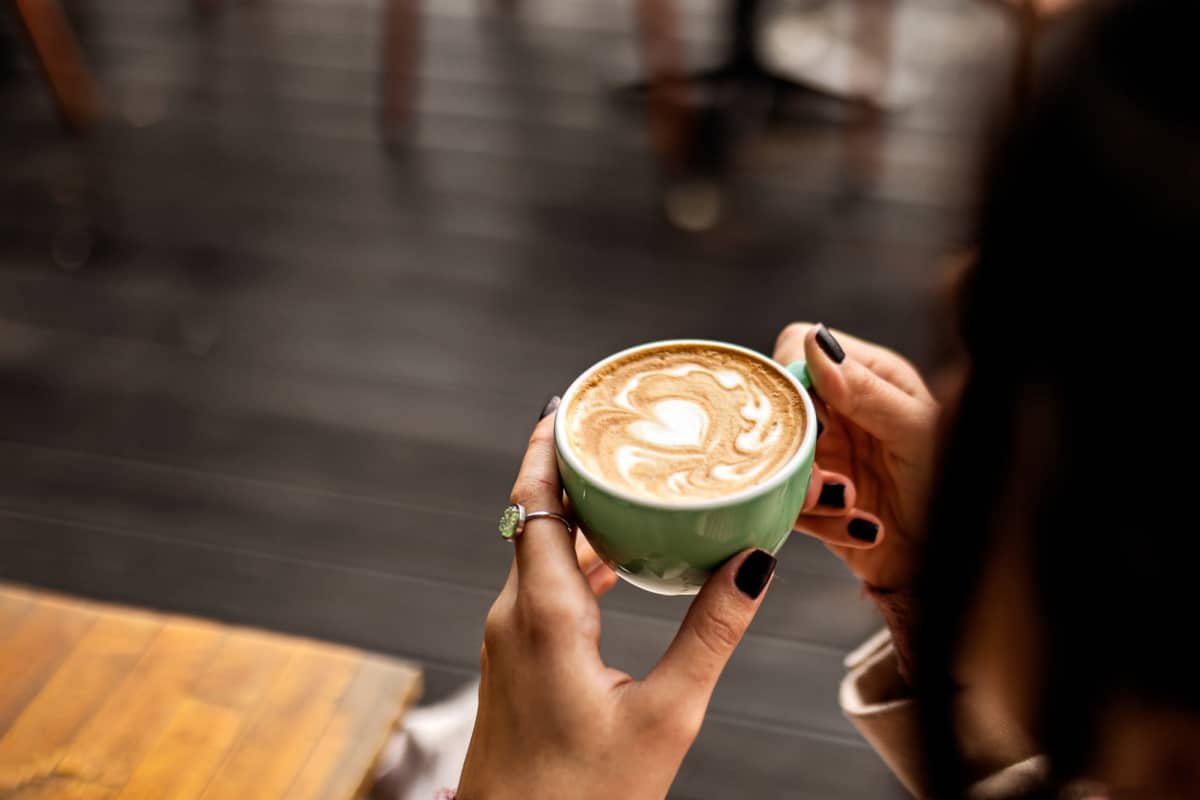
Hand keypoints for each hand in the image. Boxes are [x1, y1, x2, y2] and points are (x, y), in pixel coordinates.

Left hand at [457, 414, 775, 799]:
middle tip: (620, 430)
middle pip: (536, 515)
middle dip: (573, 467)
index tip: (570, 401)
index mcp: (543, 615)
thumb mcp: (666, 716)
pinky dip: (578, 560)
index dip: (547, 445)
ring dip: (579, 516)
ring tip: (630, 482)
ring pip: (539, 552)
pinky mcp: (515, 661)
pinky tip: (619, 560)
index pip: (535, 501)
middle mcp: (513, 615)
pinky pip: (542, 586)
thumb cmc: (583, 797)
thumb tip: (755, 565)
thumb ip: (711, 636)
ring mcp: (508, 638)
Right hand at [774, 323, 939, 591]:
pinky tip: (861, 528)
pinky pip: (786, 502)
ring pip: (774, 457)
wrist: (952, 554)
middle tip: (829, 476)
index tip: (808, 415)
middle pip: (778, 404)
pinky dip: (821, 521)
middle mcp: (838, 410)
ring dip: (811, 489)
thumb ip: (865, 390)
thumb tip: (814, 342)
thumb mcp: (916, 430)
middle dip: (796, 444)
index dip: (792, 377)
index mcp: (866, 376)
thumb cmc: (951, 482)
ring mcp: (822, 454)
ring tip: (852, 504)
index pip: (798, 347)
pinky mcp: (812, 500)